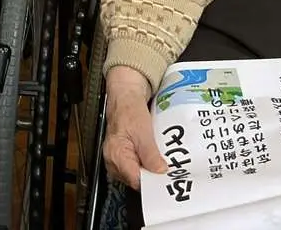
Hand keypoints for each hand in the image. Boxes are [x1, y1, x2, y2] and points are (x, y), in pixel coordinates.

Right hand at [104, 66, 165, 189]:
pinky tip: (154, 159)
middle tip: (167, 170)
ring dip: (150, 170)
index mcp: (116, 155)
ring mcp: (117, 160)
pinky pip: (136, 167)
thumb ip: (150, 154)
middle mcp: (113, 161)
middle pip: (136, 180)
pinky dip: (146, 164)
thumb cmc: (130, 110)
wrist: (125, 98)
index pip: (135, 180)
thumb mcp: (143, 131)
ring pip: (137, 174)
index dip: (152, 181)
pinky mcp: (123, 157)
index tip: (166, 179)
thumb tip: (160, 171)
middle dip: (152, 176)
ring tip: (161, 162)